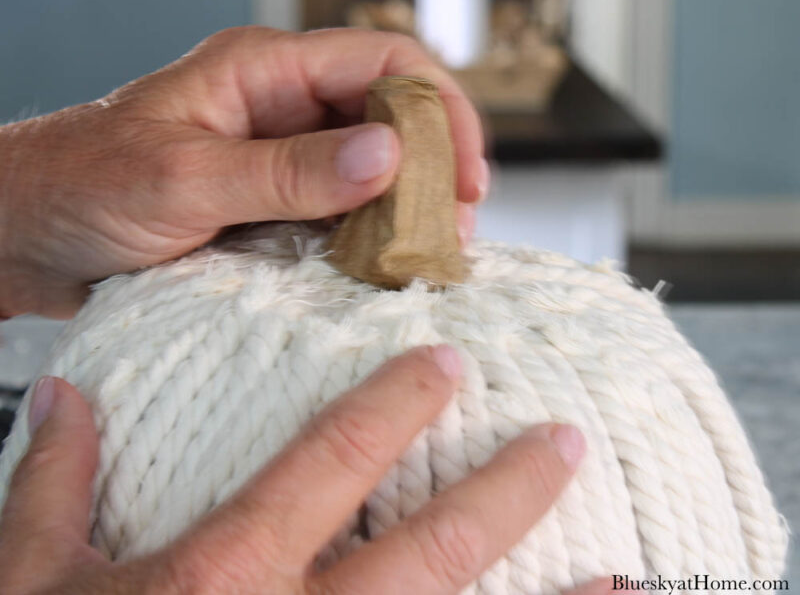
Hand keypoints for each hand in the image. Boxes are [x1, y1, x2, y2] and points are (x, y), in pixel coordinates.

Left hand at [0, 27, 488, 317]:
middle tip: (454, 229)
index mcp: (264, 70)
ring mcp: (279, 157)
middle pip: (390, 119)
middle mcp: (281, 108)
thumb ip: (286, 169)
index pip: (384, 65)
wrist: (24, 232)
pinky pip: (339, 213)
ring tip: (429, 256)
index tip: (470, 172)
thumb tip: (387, 154)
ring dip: (406, 209)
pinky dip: (368, 239)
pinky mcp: (271, 203)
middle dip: (435, 167)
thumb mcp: (185, 178)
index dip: (441, 111)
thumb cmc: (81, 185)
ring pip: (371, 171)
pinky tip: (383, 270)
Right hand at [0, 345, 602, 594]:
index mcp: (222, 577)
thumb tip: (66, 395)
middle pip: (433, 549)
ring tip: (627, 580)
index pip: (332, 459)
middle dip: (508, 489)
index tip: (447, 363)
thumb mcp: (28, 585)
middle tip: (566, 443)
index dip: (396, 401)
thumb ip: (51, 485)